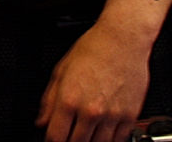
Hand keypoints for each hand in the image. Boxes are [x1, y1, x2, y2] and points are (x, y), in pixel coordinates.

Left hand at [37, 21, 148, 141]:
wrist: (123, 40)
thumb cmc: (93, 48)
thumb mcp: (61, 70)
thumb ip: (49, 99)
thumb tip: (42, 120)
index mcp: (69, 99)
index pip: (56, 136)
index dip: (51, 140)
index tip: (52, 139)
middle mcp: (90, 110)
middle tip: (69, 135)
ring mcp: (112, 115)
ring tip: (85, 135)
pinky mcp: (129, 116)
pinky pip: (118, 140)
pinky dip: (110, 140)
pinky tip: (103, 134)